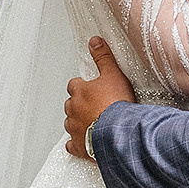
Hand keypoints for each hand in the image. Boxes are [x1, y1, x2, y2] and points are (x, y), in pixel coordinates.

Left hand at [65, 36, 133, 159]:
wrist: (118, 132)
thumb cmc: (117, 105)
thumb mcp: (113, 74)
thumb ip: (103, 57)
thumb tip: (94, 42)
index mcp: (79, 91)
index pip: (74, 85)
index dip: (83, 86)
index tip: (90, 88)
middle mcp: (73, 109)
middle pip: (71, 104)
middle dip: (80, 104)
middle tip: (94, 105)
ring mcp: (74, 128)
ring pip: (70, 123)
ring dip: (78, 122)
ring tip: (92, 122)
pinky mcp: (79, 145)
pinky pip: (72, 145)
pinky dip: (77, 143)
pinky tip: (84, 142)